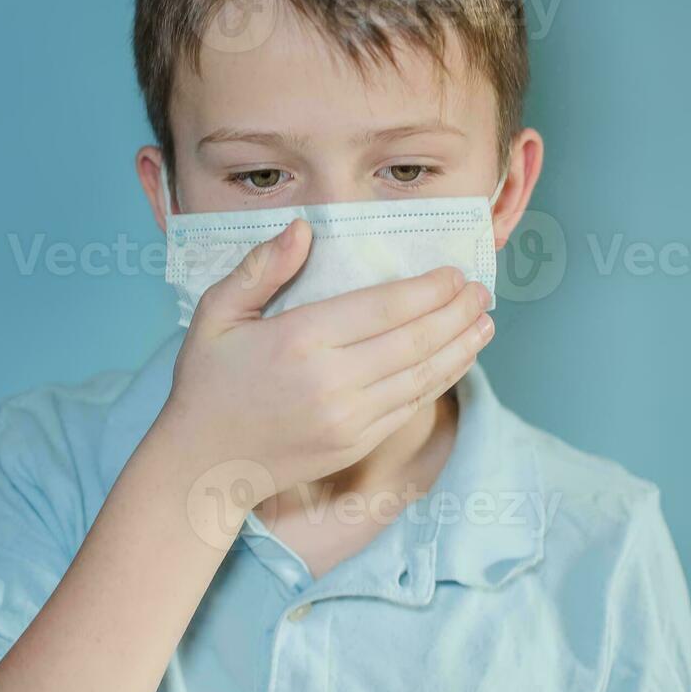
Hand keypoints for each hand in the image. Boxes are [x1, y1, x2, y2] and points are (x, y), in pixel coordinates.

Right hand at [153, 218, 494, 515]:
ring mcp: (349, 418)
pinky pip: (411, 407)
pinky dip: (441, 380)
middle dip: (457, 312)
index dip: (429, 289)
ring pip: (422, 376)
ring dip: (461, 346)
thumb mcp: (215, 314)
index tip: (455, 273)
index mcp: (300, 340)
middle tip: (483, 291)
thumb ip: (260, 268)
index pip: (384, 307)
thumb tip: (303, 227)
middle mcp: (332, 381)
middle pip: (414, 339)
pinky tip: (457, 360)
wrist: (204, 464)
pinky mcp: (356, 443)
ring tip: (486, 322)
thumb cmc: (208, 382)